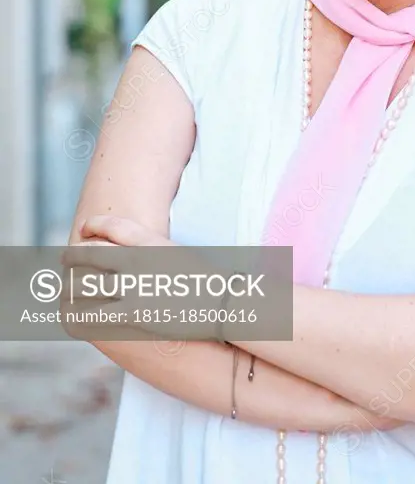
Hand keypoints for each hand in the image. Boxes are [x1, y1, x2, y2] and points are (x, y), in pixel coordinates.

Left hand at [60, 216, 225, 342]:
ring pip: (88, 283)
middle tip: (65, 260)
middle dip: (73, 257)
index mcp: (152, 242)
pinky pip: (95, 313)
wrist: (222, 306)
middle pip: (91, 254)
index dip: (92, 226)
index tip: (83, 230)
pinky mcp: (134, 314)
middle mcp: (138, 260)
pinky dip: (81, 313)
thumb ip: (151, 247)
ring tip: (65, 288)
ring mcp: (134, 287)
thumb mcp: (177, 253)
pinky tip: (75, 315)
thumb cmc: (204, 280)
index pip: (112, 226)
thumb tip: (128, 250)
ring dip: (72, 285)